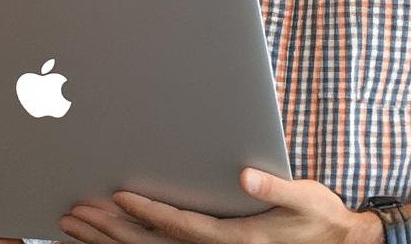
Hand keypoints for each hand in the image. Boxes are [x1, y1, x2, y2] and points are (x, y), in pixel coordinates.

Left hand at [59, 168, 381, 243]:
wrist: (336, 242)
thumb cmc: (319, 218)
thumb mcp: (303, 198)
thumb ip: (274, 186)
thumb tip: (245, 174)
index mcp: (232, 238)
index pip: (179, 225)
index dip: (147, 211)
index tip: (117, 197)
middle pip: (150, 242)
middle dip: (109, 228)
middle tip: (74, 213)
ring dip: (108, 238)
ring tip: (74, 223)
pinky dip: (127, 242)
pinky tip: (104, 234)